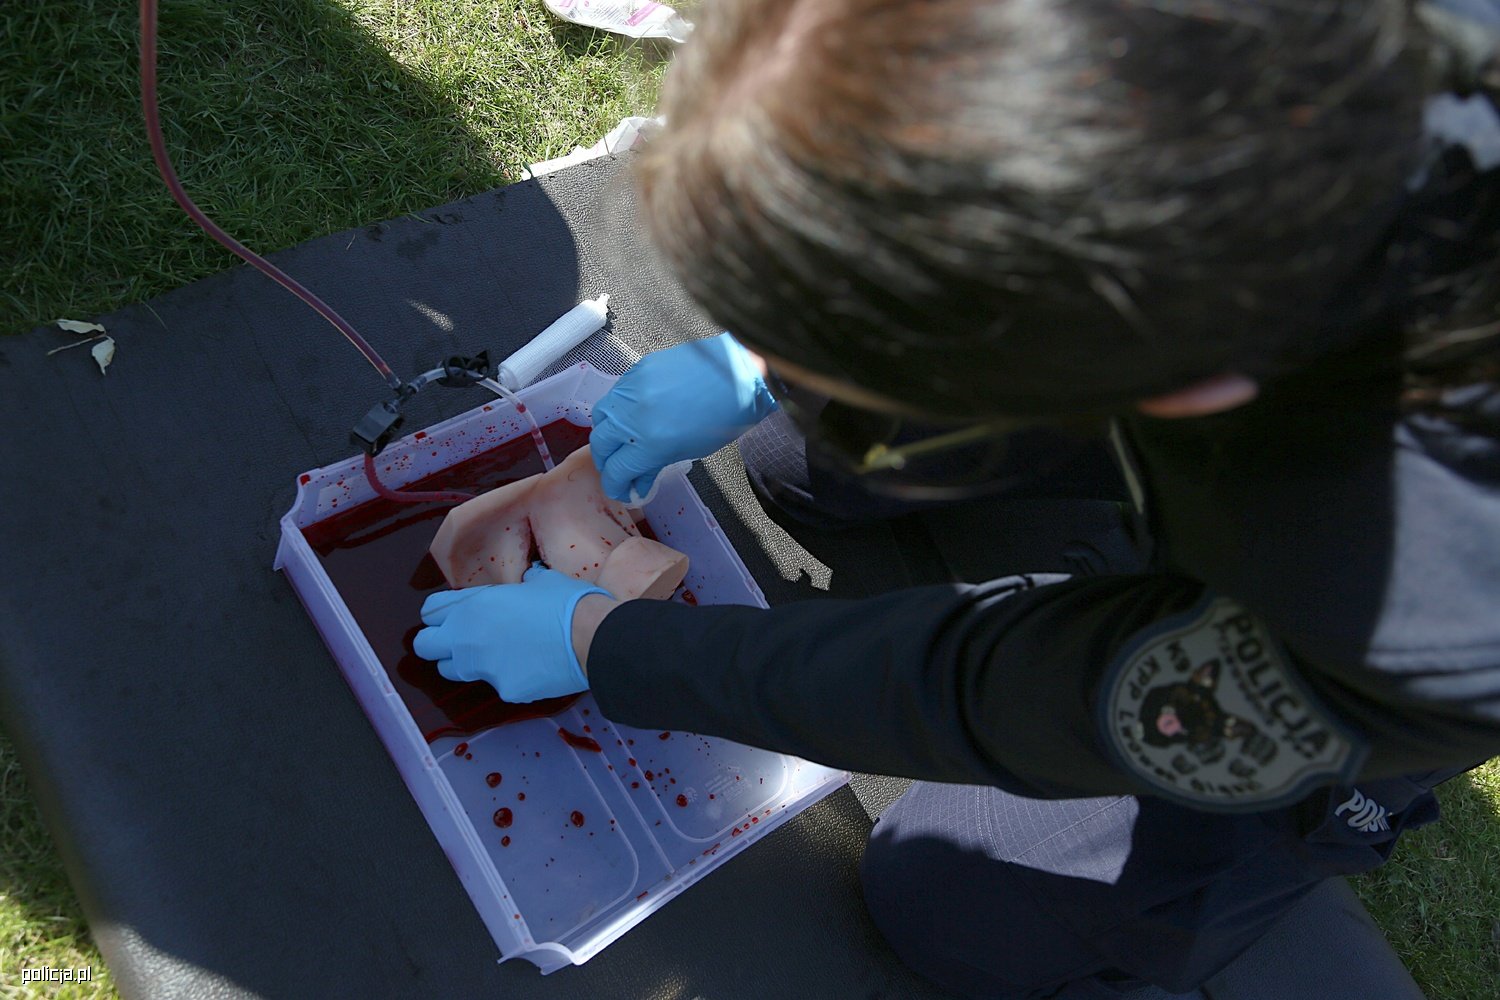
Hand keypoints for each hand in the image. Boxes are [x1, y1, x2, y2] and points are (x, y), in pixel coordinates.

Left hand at [413, 564, 612, 701]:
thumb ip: (522, 584)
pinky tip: (533, 669)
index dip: (440, 612)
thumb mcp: (541, 580)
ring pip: (454, 671)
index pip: (430, 611)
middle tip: (461, 639)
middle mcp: (469, 639)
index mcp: (473, 606)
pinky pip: (499, 684)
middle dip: (438, 642)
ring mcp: (485, 669)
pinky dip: (510, 678)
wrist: (591, 637)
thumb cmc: (566, 602)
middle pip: (425, 646)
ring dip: (467, 663)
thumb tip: (527, 581)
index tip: (452, 614)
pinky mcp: (506, 691)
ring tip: (496, 655)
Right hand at [591, 333, 777, 500]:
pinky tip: (633, 416)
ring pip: (600, 418)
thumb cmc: (724, 415)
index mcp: (649, 444)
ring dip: (606, 434)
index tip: (620, 489)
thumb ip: (656, 467)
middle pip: (600, 445)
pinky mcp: (635, 371)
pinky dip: (618, 410)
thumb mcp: (691, 450)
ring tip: (620, 441)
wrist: (738, 373)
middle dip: (606, 462)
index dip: (615, 485)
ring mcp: (631, 391)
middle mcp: (632, 417)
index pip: (616, 471)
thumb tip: (637, 483)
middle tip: (618, 469)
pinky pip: (615, 395)